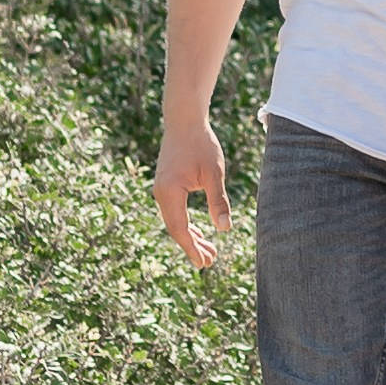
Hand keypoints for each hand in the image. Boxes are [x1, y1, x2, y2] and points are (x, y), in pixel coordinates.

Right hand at [155, 117, 232, 266]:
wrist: (184, 120)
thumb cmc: (201, 144)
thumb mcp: (214, 172)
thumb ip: (218, 200)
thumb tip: (224, 228)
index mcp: (169, 192)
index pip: (180, 228)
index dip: (191, 248)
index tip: (204, 264)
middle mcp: (160, 193)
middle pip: (176, 228)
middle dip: (193, 246)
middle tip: (211, 263)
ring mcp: (161, 190)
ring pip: (175, 221)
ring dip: (191, 236)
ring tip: (210, 251)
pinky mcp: (166, 186)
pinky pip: (175, 211)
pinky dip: (187, 224)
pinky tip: (199, 232)